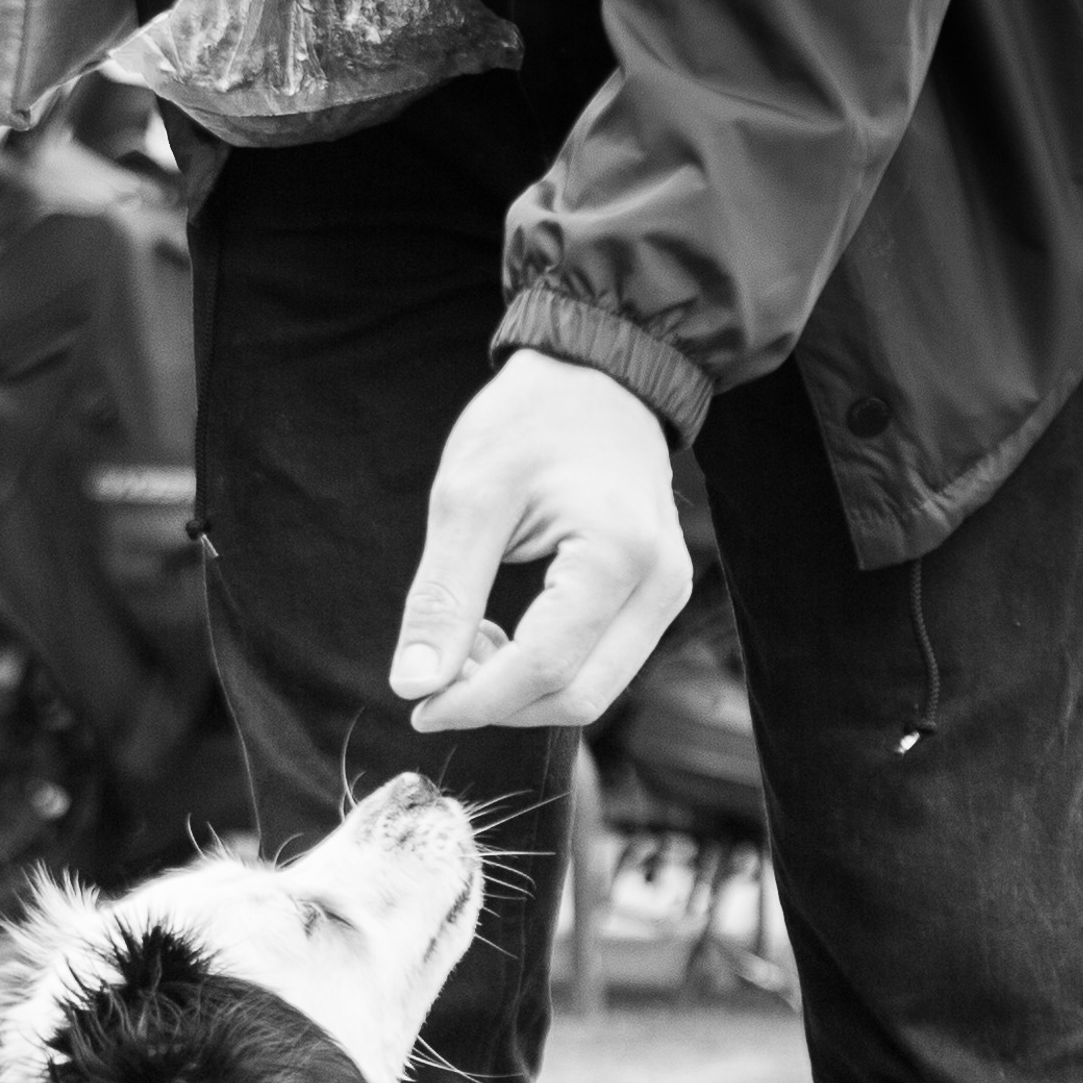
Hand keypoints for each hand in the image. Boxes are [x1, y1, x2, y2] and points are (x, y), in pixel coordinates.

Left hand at [393, 350, 688, 732]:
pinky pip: (601, 665)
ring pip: (593, 690)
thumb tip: (415, 685)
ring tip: (469, 641)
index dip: (476, 702)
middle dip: (498, 703)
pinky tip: (501, 634)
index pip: (544, 666)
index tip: (418, 707)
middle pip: (577, 696)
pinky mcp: (658, 596)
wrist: (598, 376)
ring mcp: (667, 592)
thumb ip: (442, 598)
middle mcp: (660, 583)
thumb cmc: (531, 421)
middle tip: (438, 673)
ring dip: (520, 690)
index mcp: (617, 553)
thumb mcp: (468, 498)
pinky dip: (544, 669)